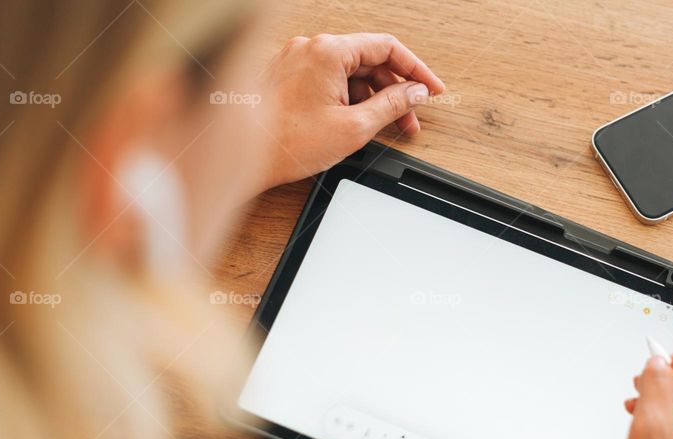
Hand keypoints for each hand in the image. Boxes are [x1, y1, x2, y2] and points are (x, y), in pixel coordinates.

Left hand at [256, 33, 444, 190]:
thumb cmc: (284, 141)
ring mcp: (297, 61)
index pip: (387, 48)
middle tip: (410, 120)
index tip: (431, 90)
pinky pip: (329, 80)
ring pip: (349, 73)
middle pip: (368, 61)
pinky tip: (355, 123)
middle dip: (394, 91)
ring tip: (383, 128)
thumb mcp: (353, 128)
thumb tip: (414, 94)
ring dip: (371, 98)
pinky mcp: (288, 76)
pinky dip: (347, 99)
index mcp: (328, 51)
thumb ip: (391, 106)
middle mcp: (311, 48)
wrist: (240, 155)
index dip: (417, 71)